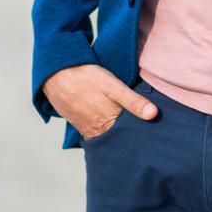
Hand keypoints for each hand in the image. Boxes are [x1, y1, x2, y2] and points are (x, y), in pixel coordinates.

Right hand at [42, 64, 157, 139]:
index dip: (144, 131)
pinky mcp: (82, 127)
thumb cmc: (87, 78)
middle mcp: (99, 133)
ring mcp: (89, 132)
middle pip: (121, 137)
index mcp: (109, 124)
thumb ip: (133, 101)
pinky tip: (113, 124)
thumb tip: (154, 115)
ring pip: (109, 137)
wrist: (57, 75)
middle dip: (132, 135)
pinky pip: (98, 134)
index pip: (132, 134)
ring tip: (132, 128)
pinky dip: (107, 132)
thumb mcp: (113, 86)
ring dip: (119, 133)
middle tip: (147, 130)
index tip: (155, 129)